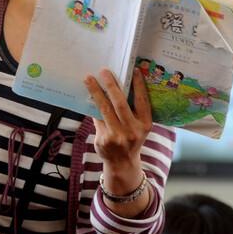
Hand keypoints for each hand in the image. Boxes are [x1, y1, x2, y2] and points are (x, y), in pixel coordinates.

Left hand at [85, 69, 152, 214]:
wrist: (123, 163)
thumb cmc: (131, 139)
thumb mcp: (139, 127)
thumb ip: (133, 111)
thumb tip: (117, 86)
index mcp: (145, 125)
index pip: (142, 101)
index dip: (139, 85)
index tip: (135, 70)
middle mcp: (132, 131)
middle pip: (120, 104)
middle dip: (112, 86)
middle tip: (104, 71)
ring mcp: (117, 136)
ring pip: (104, 109)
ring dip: (95, 92)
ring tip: (89, 79)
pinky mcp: (104, 140)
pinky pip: (97, 118)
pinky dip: (92, 106)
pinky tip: (87, 95)